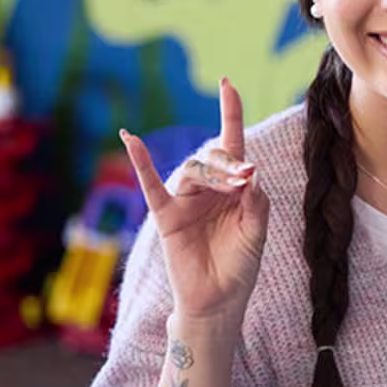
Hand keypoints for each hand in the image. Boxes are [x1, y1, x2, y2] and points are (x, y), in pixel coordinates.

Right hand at [122, 78, 268, 326]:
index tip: (227, 84)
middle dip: (231, 162)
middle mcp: (207, 189)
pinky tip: (130, 138)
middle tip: (245, 177)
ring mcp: (184, 201)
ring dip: (214, 172)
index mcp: (232, 188)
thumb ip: (255, 202)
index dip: (230, 114)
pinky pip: (150, 186)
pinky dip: (140, 162)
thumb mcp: (256, 231)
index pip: (231, 144)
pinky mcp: (166, 217)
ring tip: (234, 184)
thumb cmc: (239, 266)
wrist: (219, 302)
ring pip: (193, 169)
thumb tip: (251, 170)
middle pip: (214, 155)